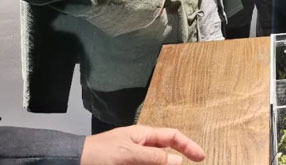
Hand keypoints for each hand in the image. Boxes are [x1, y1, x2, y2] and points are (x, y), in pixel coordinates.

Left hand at [80, 125, 204, 163]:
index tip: (201, 158)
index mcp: (143, 136)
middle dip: (176, 163)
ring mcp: (134, 161)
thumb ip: (153, 157)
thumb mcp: (127, 153)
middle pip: (166, 156)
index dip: (188, 146)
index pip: (172, 137)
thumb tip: (179, 161)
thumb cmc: (97, 154)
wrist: (71, 163)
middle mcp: (141, 148)